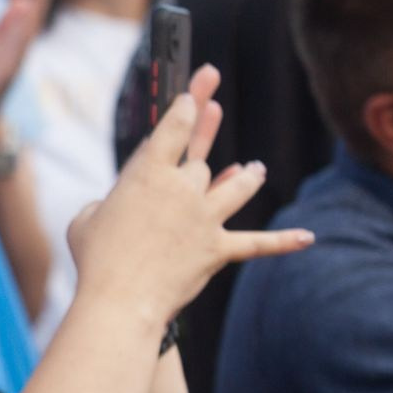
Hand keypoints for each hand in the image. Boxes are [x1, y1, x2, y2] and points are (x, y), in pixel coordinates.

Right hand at [68, 64, 315, 326]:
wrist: (122, 300)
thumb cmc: (96, 260)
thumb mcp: (85, 220)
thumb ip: (103, 205)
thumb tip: (112, 209)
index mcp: (147, 175)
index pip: (174, 128)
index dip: (186, 105)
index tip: (194, 92)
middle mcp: (182, 189)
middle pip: (201, 159)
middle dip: (207, 129)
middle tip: (215, 104)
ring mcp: (205, 219)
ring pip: (237, 188)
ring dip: (247, 176)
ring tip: (256, 168)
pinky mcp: (218, 250)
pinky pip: (257, 244)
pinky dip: (282, 242)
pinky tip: (308, 237)